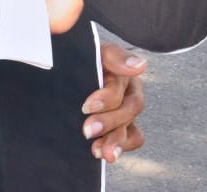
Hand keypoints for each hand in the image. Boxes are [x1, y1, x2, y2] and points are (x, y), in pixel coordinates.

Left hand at [81, 42, 146, 161]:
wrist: (67, 74)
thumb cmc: (79, 60)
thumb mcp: (90, 53)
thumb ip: (114, 56)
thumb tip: (140, 65)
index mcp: (122, 69)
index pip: (122, 83)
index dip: (107, 97)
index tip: (88, 106)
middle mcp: (128, 89)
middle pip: (129, 108)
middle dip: (108, 121)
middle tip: (87, 130)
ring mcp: (127, 108)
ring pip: (131, 126)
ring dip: (116, 140)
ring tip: (98, 151)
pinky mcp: (124, 125)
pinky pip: (134, 138)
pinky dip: (121, 147)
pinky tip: (102, 153)